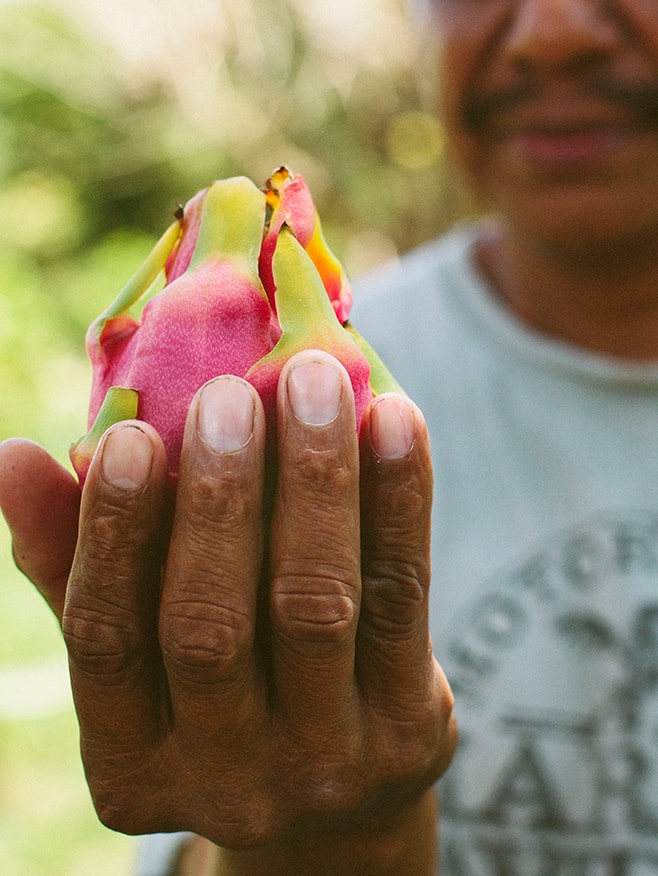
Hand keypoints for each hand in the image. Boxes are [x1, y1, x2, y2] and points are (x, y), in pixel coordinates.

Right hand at [0, 349, 455, 874]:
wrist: (342, 783)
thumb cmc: (218, 688)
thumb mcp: (144, 645)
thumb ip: (77, 560)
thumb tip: (10, 458)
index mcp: (132, 765)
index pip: (105, 640)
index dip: (112, 533)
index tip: (127, 433)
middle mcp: (228, 782)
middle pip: (210, 626)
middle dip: (217, 499)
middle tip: (227, 392)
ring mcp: (329, 764)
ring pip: (315, 603)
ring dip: (314, 479)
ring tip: (315, 380)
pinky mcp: (414, 730)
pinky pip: (401, 595)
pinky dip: (400, 498)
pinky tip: (396, 418)